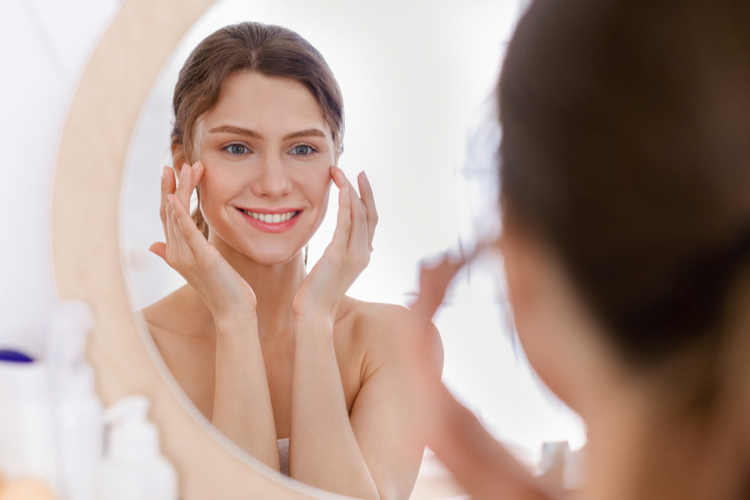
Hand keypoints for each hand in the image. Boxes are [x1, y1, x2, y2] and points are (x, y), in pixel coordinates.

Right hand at [149, 163, 256, 319]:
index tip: (172, 172)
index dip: (167, 193)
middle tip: (174, 163)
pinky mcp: (201, 258)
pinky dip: (179, 214)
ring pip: (176, 217)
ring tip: (185, 168)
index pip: (167, 216)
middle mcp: (176, 253)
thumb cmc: (222, 289)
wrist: (233, 312)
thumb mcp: (198, 267)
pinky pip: (187, 232)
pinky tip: (175, 197)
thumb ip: (174, 254)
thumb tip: (152, 246)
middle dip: (171, 186)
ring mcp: (186, 256)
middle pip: (168, 212)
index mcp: (175, 252)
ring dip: (180, 190)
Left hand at [292, 167, 377, 321]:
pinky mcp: (339, 256)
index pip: (371, 221)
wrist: (314, 314)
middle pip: (369, 214)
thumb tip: (339, 244)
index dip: (367, 199)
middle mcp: (363, 254)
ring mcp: (354, 255)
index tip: (359, 181)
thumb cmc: (317, 293)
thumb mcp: (332, 269)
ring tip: (340, 173)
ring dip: (350, 190)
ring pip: (360, 215)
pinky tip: (342, 188)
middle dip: (362, 190)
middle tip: (353, 171)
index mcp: (363, 256)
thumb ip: (340, 253)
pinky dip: (346, 204)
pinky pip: (346, 224)